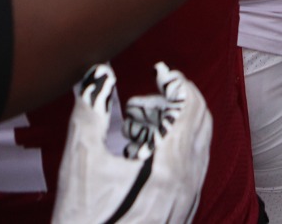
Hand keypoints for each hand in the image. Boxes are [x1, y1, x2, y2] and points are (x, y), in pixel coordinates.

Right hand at [52, 63, 211, 223]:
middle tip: (141, 101)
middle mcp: (188, 183)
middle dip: (174, 102)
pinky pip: (191, 170)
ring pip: (197, 147)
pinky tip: (140, 156)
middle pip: (201, 123)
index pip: (193, 106)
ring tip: (135, 126)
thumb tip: (97, 73)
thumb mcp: (79, 162)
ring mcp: (188, 202)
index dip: (177, 81)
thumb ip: (89, 110)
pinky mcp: (181, 214)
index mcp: (170, 167)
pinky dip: (174, 150)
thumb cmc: (83, 222)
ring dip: (173, 126)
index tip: (158, 72)